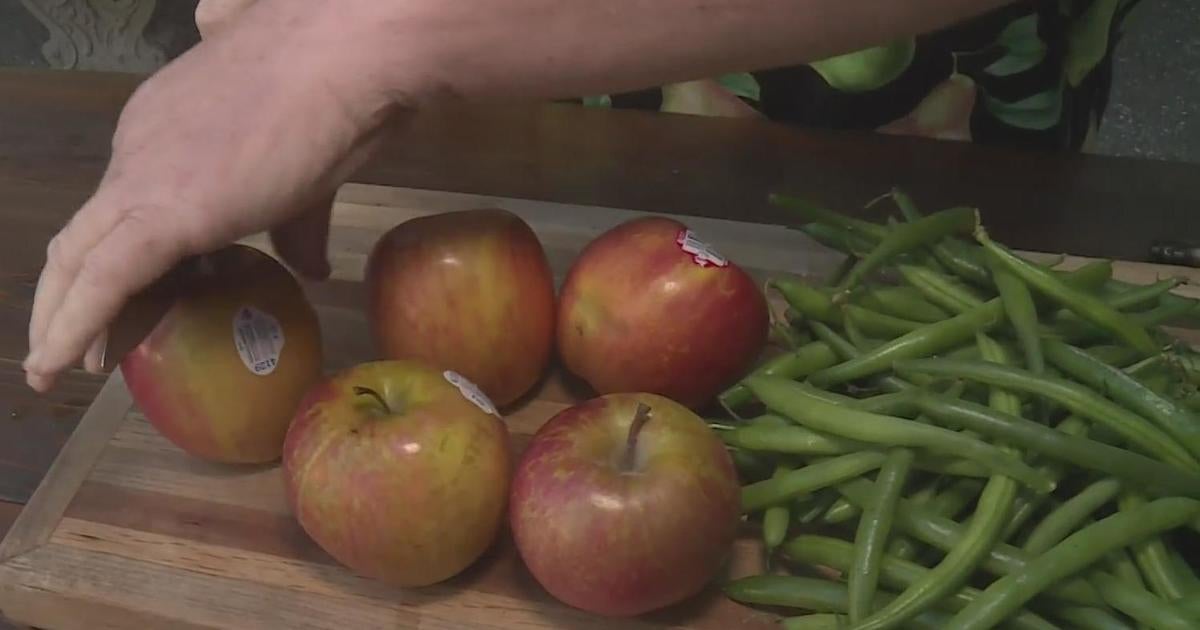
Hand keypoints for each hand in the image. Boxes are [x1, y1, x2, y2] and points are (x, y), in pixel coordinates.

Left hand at [23, 0, 398, 390]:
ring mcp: (142, 177)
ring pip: (77, 260)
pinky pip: (103, 281)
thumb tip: (313, 271)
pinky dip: (75, 327)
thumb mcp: (308, 175)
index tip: (129, 304)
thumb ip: (297, 226)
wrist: (340, 60)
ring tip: (55, 367)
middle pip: (85, 236)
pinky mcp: (163, 214)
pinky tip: (62, 363)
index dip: (115, 260)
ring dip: (59, 319)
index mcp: (163, 131)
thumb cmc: (335, 99)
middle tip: (72, 349)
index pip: (123, 211)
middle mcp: (138, 150)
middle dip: (69, 297)